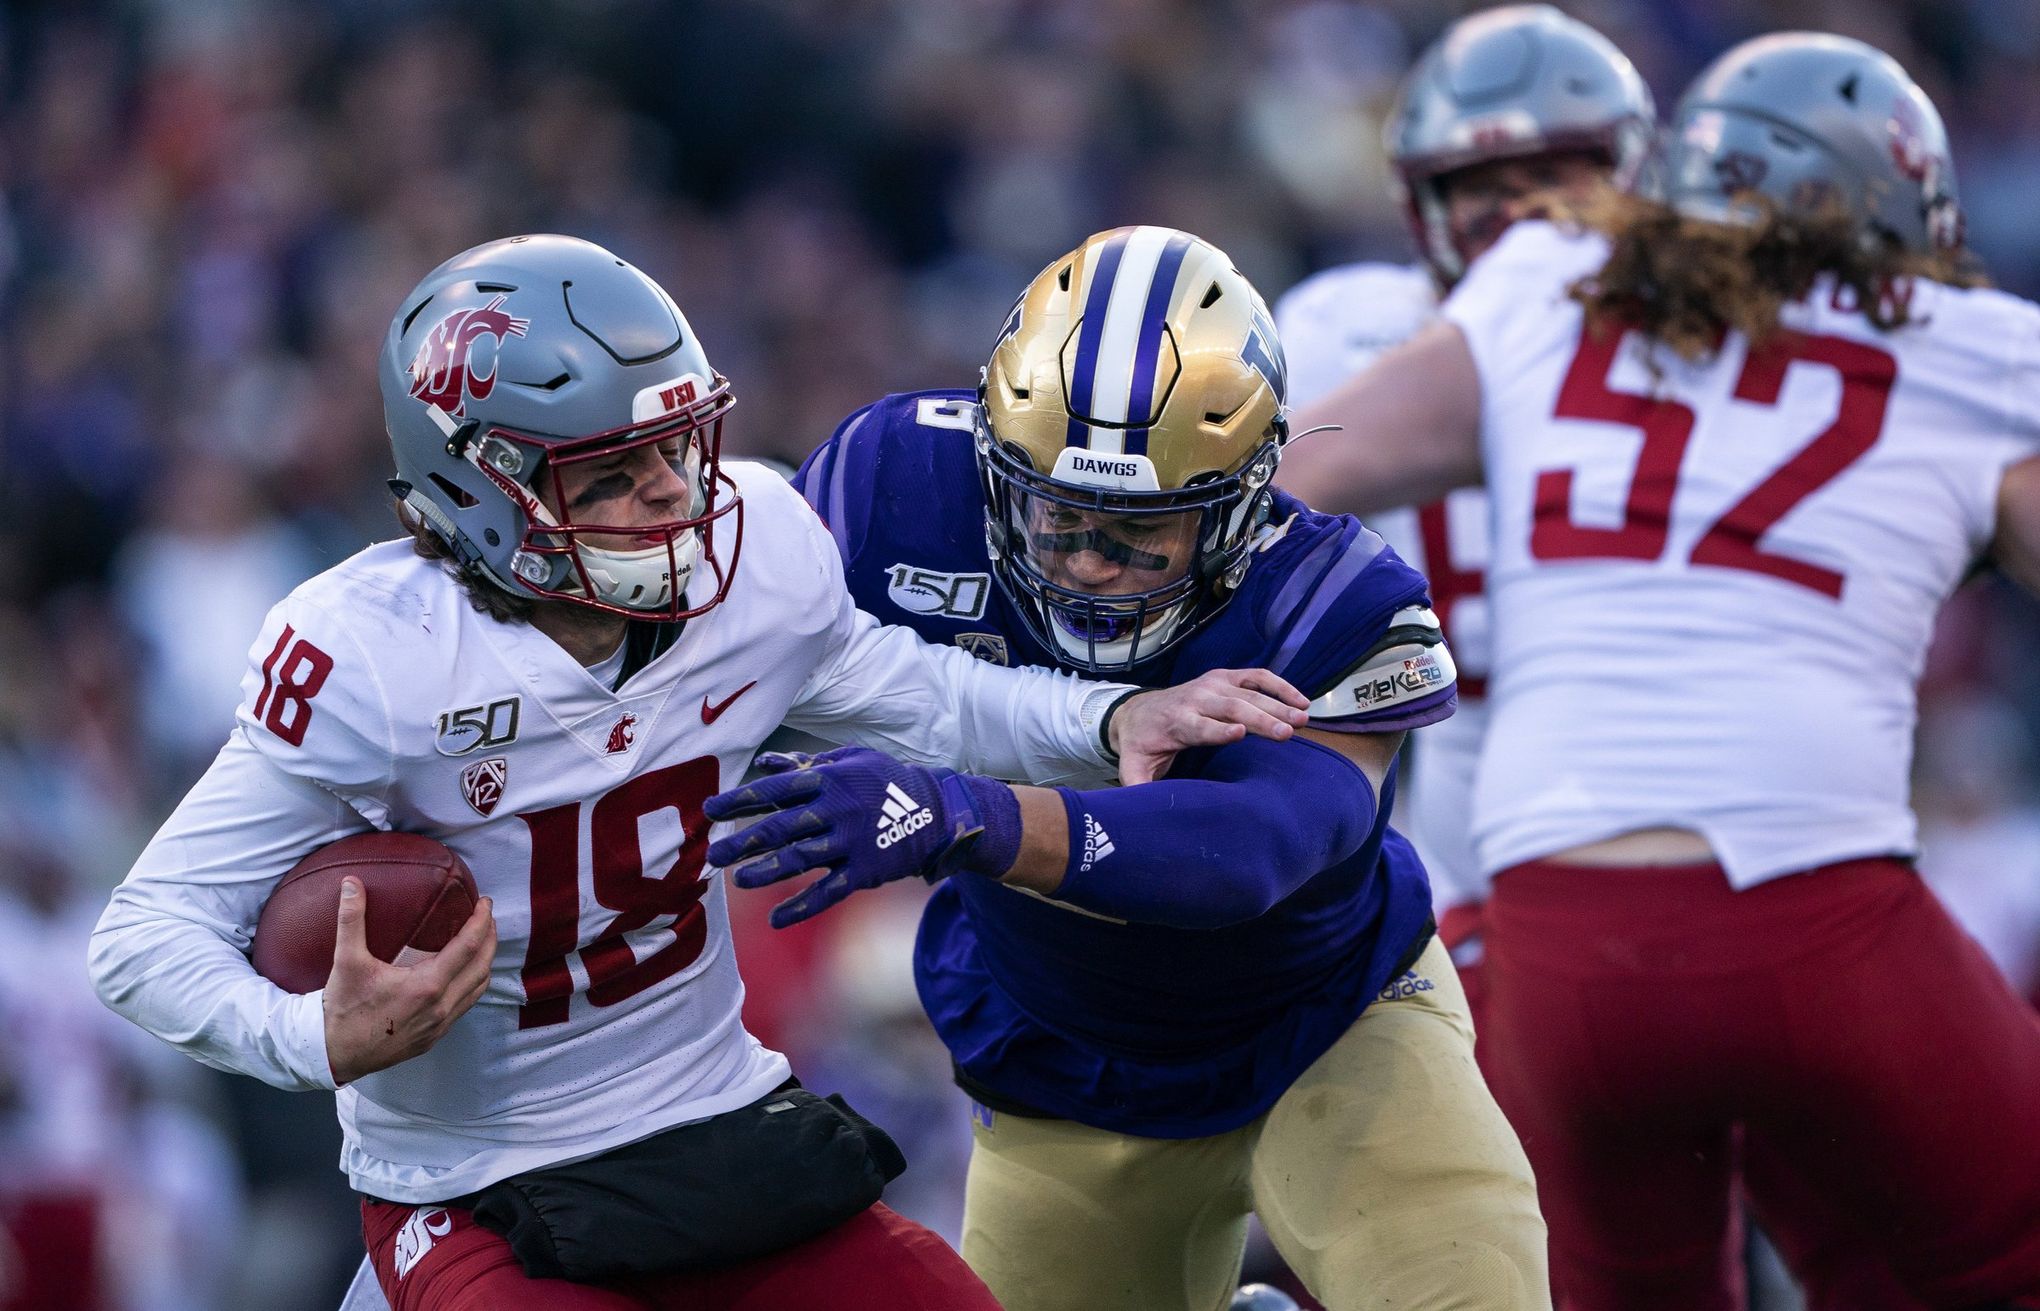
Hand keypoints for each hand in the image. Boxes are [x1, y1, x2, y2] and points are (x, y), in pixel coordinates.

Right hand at [322, 878, 495, 1085]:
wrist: (335, 1055)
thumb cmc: (344, 1010)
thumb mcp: (347, 962)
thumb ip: (351, 919)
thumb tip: (351, 883)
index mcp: (427, 986)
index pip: (469, 946)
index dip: (482, 921)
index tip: (485, 902)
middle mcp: (441, 1006)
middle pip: (482, 966)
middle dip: (490, 938)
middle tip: (486, 916)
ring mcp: (441, 1024)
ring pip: (478, 989)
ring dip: (484, 962)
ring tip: (481, 941)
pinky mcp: (435, 1036)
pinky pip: (465, 1006)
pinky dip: (472, 984)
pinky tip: (462, 974)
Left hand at [705, 747, 1018, 928]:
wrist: (937, 812)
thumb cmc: (887, 781)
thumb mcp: (852, 760)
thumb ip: (807, 764)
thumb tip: (765, 763)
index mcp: (830, 780)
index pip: (776, 790)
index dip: (741, 799)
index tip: (710, 809)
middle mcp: (837, 810)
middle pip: (781, 827)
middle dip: (743, 841)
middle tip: (712, 854)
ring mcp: (851, 842)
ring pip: (801, 859)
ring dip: (766, 871)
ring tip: (739, 880)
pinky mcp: (864, 870)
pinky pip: (829, 891)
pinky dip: (802, 906)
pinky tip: (776, 919)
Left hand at [1107, 667, 1309, 783]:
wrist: (1136, 712)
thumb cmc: (1142, 745)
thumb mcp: (1134, 768)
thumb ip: (1138, 787)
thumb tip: (1140, 811)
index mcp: (1176, 723)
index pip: (1199, 726)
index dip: (1219, 729)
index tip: (1241, 733)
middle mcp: (1195, 699)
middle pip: (1231, 708)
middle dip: (1260, 718)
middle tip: (1287, 732)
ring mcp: (1211, 685)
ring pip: (1248, 692)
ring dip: (1277, 703)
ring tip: (1303, 718)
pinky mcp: (1224, 678)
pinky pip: (1256, 677)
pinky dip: (1280, 686)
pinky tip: (1302, 701)